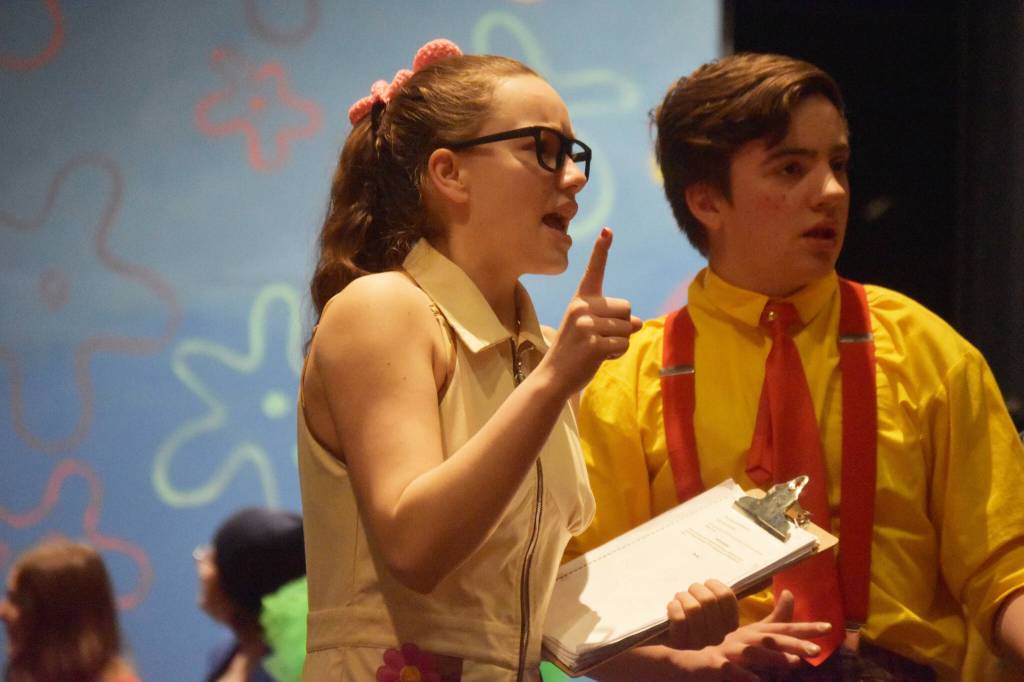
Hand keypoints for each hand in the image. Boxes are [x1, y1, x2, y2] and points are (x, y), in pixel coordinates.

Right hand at [539, 227, 641, 397]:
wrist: (554, 376)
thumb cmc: (575, 351)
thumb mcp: (590, 328)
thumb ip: (614, 319)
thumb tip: (640, 323)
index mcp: (580, 299)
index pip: (594, 270)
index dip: (601, 249)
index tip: (608, 229)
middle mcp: (582, 308)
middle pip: (627, 307)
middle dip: (623, 325)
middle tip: (600, 338)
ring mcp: (587, 326)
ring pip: (629, 328)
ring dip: (620, 341)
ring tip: (597, 348)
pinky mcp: (594, 344)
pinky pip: (624, 343)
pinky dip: (618, 353)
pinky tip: (599, 357)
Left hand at [667, 580, 738, 649]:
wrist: (665, 629)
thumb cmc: (690, 606)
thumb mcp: (706, 598)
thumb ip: (716, 590)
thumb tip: (723, 567)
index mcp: (730, 624)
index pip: (726, 596)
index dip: (714, 584)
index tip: (706, 584)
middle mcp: (717, 636)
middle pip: (708, 600)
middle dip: (695, 588)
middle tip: (689, 590)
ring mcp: (699, 642)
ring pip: (693, 609)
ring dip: (683, 597)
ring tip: (679, 598)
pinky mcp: (680, 643)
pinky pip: (679, 618)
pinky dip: (673, 607)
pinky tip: (672, 606)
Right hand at [694, 590, 830, 672]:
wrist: (690, 663)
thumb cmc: (727, 651)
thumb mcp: (752, 636)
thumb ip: (774, 619)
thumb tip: (790, 593)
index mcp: (753, 632)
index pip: (782, 628)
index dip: (804, 627)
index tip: (828, 627)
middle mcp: (742, 638)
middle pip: (770, 638)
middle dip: (794, 643)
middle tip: (816, 650)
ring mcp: (728, 651)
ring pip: (752, 652)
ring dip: (773, 657)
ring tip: (794, 663)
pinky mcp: (714, 664)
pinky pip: (730, 670)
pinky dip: (743, 675)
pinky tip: (757, 681)